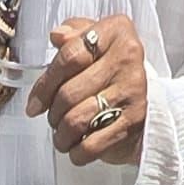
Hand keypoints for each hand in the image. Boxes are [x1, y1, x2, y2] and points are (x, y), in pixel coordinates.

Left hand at [28, 15, 148, 165]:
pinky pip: (91, 144)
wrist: (149, 100)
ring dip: (61, 134)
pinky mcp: (133, 122)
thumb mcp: (96, 41)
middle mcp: (128, 59)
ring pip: (76, 121)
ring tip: (62, 134)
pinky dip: (77, 151)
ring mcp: (132, 91)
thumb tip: (57, 36)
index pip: (69, 56)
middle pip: (69, 92)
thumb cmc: (113, 70)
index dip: (45, 82)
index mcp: (116, 32)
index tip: (34, 102)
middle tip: (52, 117)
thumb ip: (75, 33)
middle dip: (53, 112)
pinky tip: (76, 146)